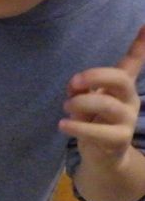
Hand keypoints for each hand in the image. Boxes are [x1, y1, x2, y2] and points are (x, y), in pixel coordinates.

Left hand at [60, 26, 144, 168]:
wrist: (102, 156)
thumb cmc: (93, 121)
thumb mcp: (87, 100)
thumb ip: (82, 89)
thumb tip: (75, 84)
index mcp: (122, 87)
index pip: (134, 62)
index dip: (141, 44)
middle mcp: (130, 100)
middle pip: (121, 79)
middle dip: (95, 76)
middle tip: (72, 83)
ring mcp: (127, 120)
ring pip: (107, 105)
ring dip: (80, 103)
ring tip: (66, 107)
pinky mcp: (118, 139)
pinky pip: (99, 131)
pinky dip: (77, 126)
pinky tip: (63, 124)